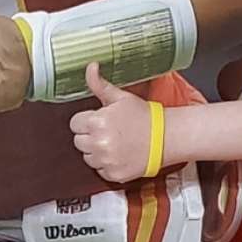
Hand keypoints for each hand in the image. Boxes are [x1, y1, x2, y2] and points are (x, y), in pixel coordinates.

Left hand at [70, 63, 156, 182]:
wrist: (166, 137)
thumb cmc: (144, 117)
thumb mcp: (121, 97)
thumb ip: (100, 84)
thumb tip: (91, 67)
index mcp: (97, 122)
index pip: (74, 124)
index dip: (86, 121)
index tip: (98, 121)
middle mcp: (98, 143)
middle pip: (78, 141)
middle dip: (90, 136)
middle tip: (108, 131)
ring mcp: (106, 161)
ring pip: (87, 157)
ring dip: (97, 151)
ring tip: (115, 143)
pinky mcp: (113, 174)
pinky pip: (100, 170)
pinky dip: (107, 164)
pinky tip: (120, 155)